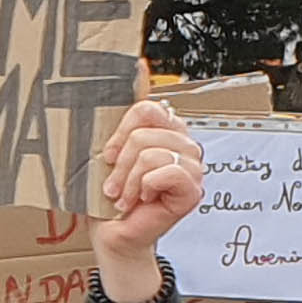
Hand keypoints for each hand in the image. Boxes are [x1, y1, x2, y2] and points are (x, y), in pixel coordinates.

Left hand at [93, 79, 209, 301]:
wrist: (112, 236)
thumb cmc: (108, 196)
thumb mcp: (109, 149)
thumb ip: (125, 110)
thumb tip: (140, 66)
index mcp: (166, 129)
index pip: (148, 107)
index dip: (121, 130)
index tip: (107, 153)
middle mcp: (183, 144)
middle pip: (145, 130)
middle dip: (120, 161)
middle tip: (113, 184)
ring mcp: (192, 166)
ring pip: (152, 152)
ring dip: (128, 179)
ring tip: (123, 196)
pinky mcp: (194, 190)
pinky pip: (167, 172)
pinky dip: (145, 187)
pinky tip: (141, 200)